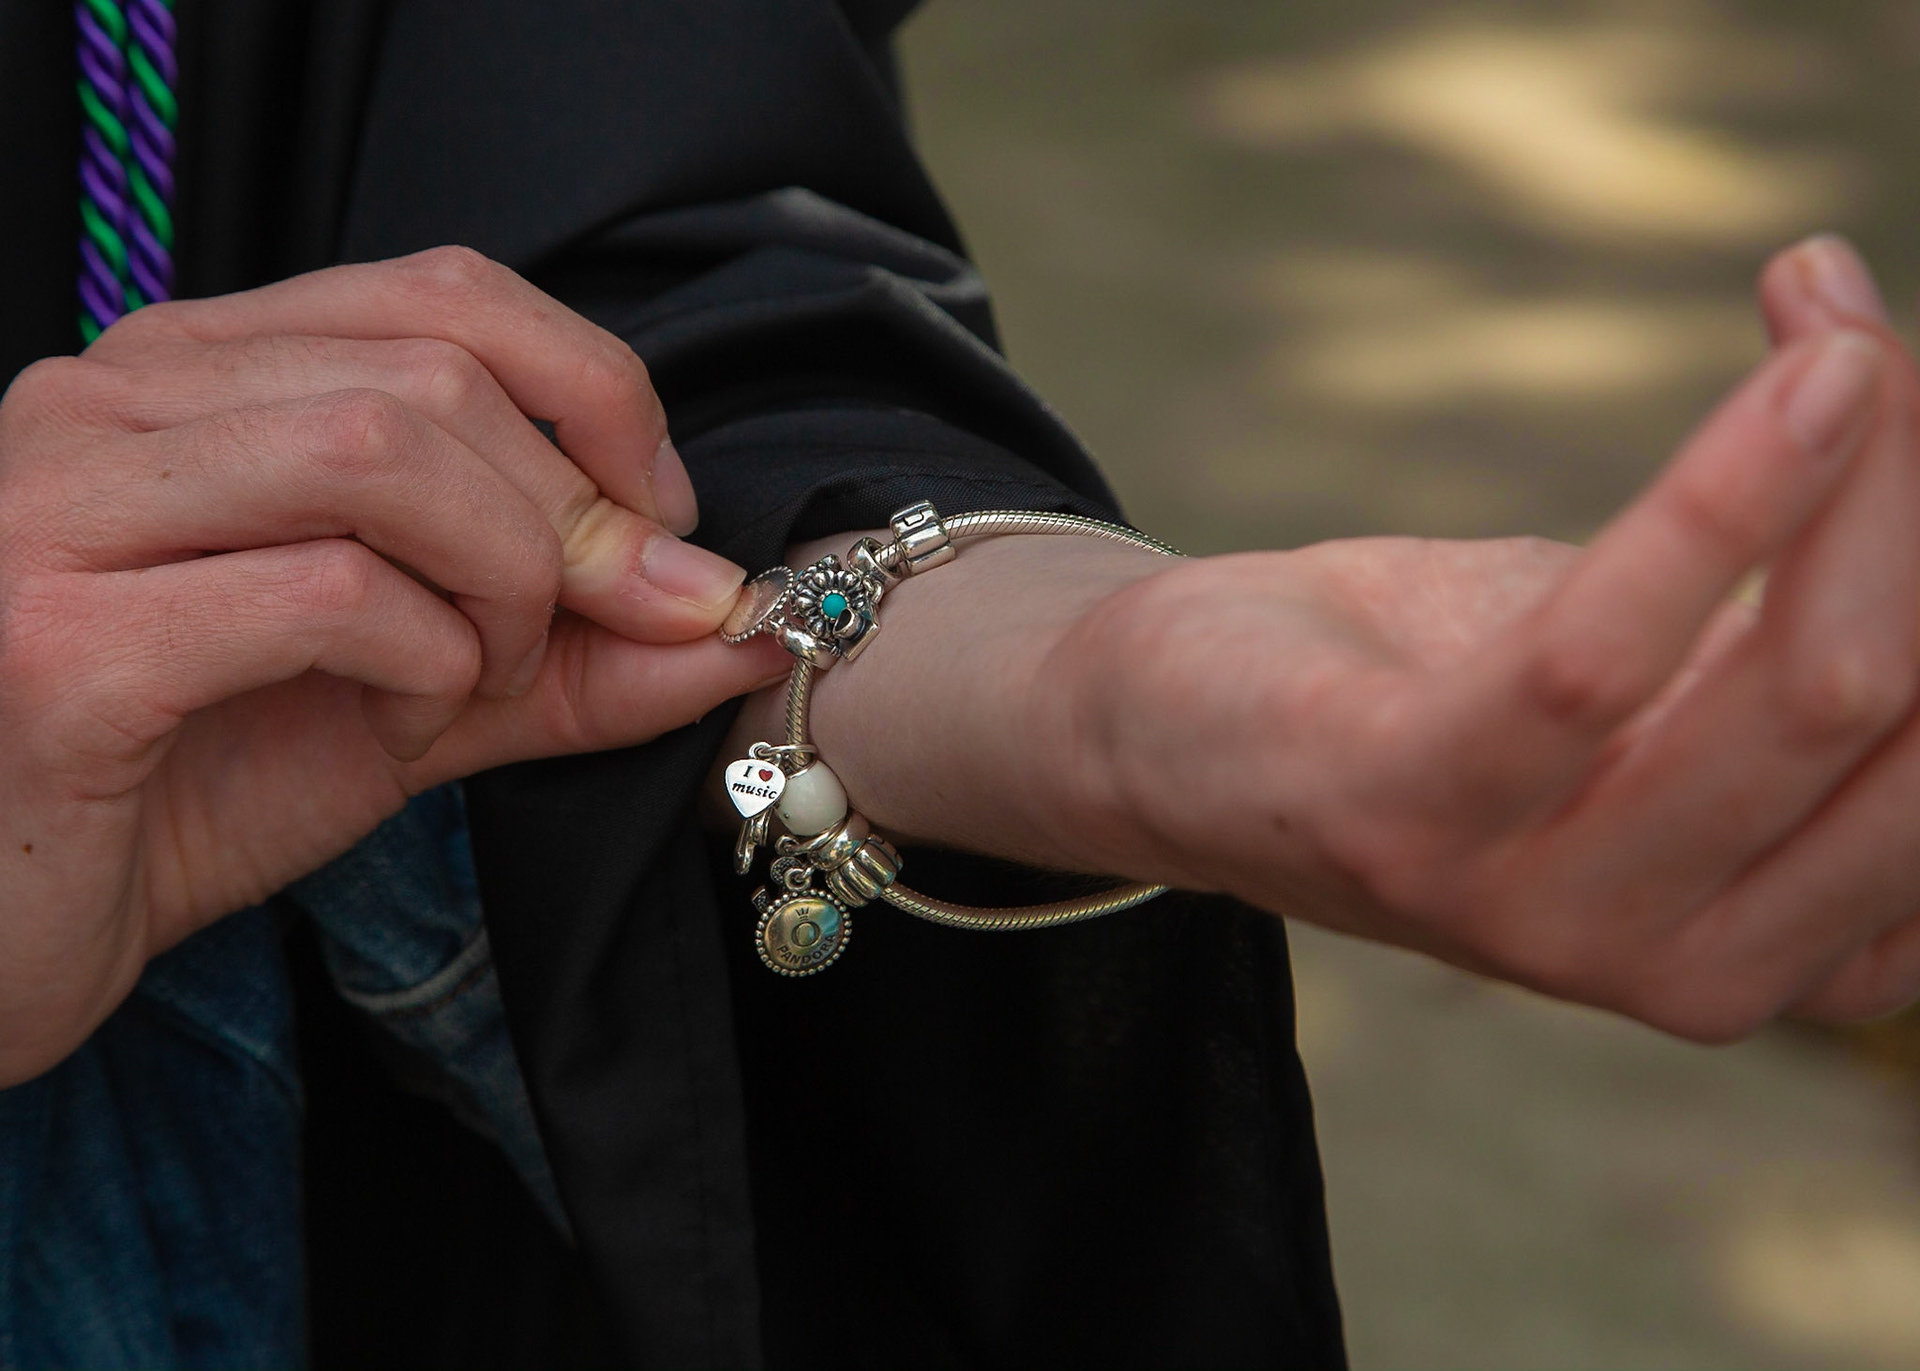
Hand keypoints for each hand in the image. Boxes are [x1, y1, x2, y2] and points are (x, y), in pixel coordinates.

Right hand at [0, 247, 789, 1083]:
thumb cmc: (185, 793)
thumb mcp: (415, 696)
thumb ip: (573, 653)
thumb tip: (744, 624)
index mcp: (193, 376)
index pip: (445, 294)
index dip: (597, 397)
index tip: (657, 525)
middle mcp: (110, 400)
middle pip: (435, 371)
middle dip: (575, 513)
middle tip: (592, 627)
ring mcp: (67, 509)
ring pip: (382, 448)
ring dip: (503, 577)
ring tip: (482, 674)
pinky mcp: (62, 642)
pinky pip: (328, 593)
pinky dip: (426, 660)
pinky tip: (402, 721)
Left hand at [759, 237, 1919, 1041]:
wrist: (1181, 736)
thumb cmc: (1448, 696)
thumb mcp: (1669, 689)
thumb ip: (1794, 651)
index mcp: (1787, 954)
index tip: (1909, 404)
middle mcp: (1691, 975)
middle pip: (1899, 714)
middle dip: (1914, 489)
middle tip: (1854, 328)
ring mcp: (1543, 919)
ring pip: (1796, 684)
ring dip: (1856, 460)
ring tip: (1826, 304)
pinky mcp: (1409, 815)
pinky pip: (1603, 652)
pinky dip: (1723, 493)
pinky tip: (1798, 357)